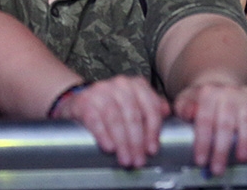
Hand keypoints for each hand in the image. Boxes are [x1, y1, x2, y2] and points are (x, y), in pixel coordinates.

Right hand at [50, 75, 170, 167]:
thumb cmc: (112, 105)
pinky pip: (95, 120)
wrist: (79, 100)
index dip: (153, 131)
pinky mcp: (84, 102)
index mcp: (136, 85)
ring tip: (125, 159)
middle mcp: (120, 85)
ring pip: (115, 119)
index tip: (152, 149)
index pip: (150, 108)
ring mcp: (101, 92)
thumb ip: (151, 106)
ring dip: (122, 142)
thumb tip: (167, 112)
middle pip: (133, 116)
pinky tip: (109, 147)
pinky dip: (103, 135)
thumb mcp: (134, 102)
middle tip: (138, 160)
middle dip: (137, 141)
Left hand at [173, 82, 246, 175]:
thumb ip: (184, 108)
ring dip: (245, 140)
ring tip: (242, 158)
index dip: (203, 142)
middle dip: (222, 148)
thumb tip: (189, 114)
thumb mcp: (186, 99)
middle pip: (225, 123)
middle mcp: (228, 93)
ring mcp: (246, 97)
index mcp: (208, 93)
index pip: (205, 120)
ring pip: (246, 119)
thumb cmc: (203, 99)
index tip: (201, 160)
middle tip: (218, 168)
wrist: (223, 82)